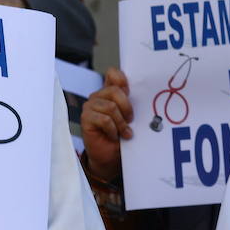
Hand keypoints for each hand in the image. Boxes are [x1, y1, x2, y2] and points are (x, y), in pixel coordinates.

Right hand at [80, 67, 132, 181]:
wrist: (111, 156)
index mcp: (110, 92)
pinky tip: (114, 136)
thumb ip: (131, 103)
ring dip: (121, 123)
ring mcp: (90, 106)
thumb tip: (143, 94)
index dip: (122, 80)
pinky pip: (104, 119)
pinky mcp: (86, 118)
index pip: (113, 74)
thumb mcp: (130, 117)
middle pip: (115, 91)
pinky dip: (113, 130)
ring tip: (125, 132)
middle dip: (127, 107)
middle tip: (131, 120)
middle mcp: (98, 96)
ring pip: (110, 106)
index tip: (130, 92)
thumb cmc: (122, 136)